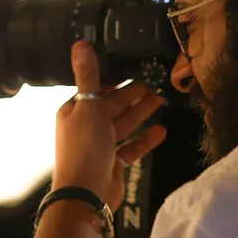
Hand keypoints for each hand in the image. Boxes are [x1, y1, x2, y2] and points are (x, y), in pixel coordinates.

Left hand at [52, 41, 167, 212]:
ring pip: (124, 124)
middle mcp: (86, 127)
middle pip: (113, 106)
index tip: (137, 66)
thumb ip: (89, 77)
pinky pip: (132, 147)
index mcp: (74, 111)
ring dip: (142, 112)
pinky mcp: (113, 163)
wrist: (86, 194)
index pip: (97, 89)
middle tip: (156, 80)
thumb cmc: (84, 148)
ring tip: (162, 99)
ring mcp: (100, 146)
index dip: (117, 79)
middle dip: (134, 94)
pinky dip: (145, 139)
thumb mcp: (88, 106)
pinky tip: (161, 130)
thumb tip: (80, 44)